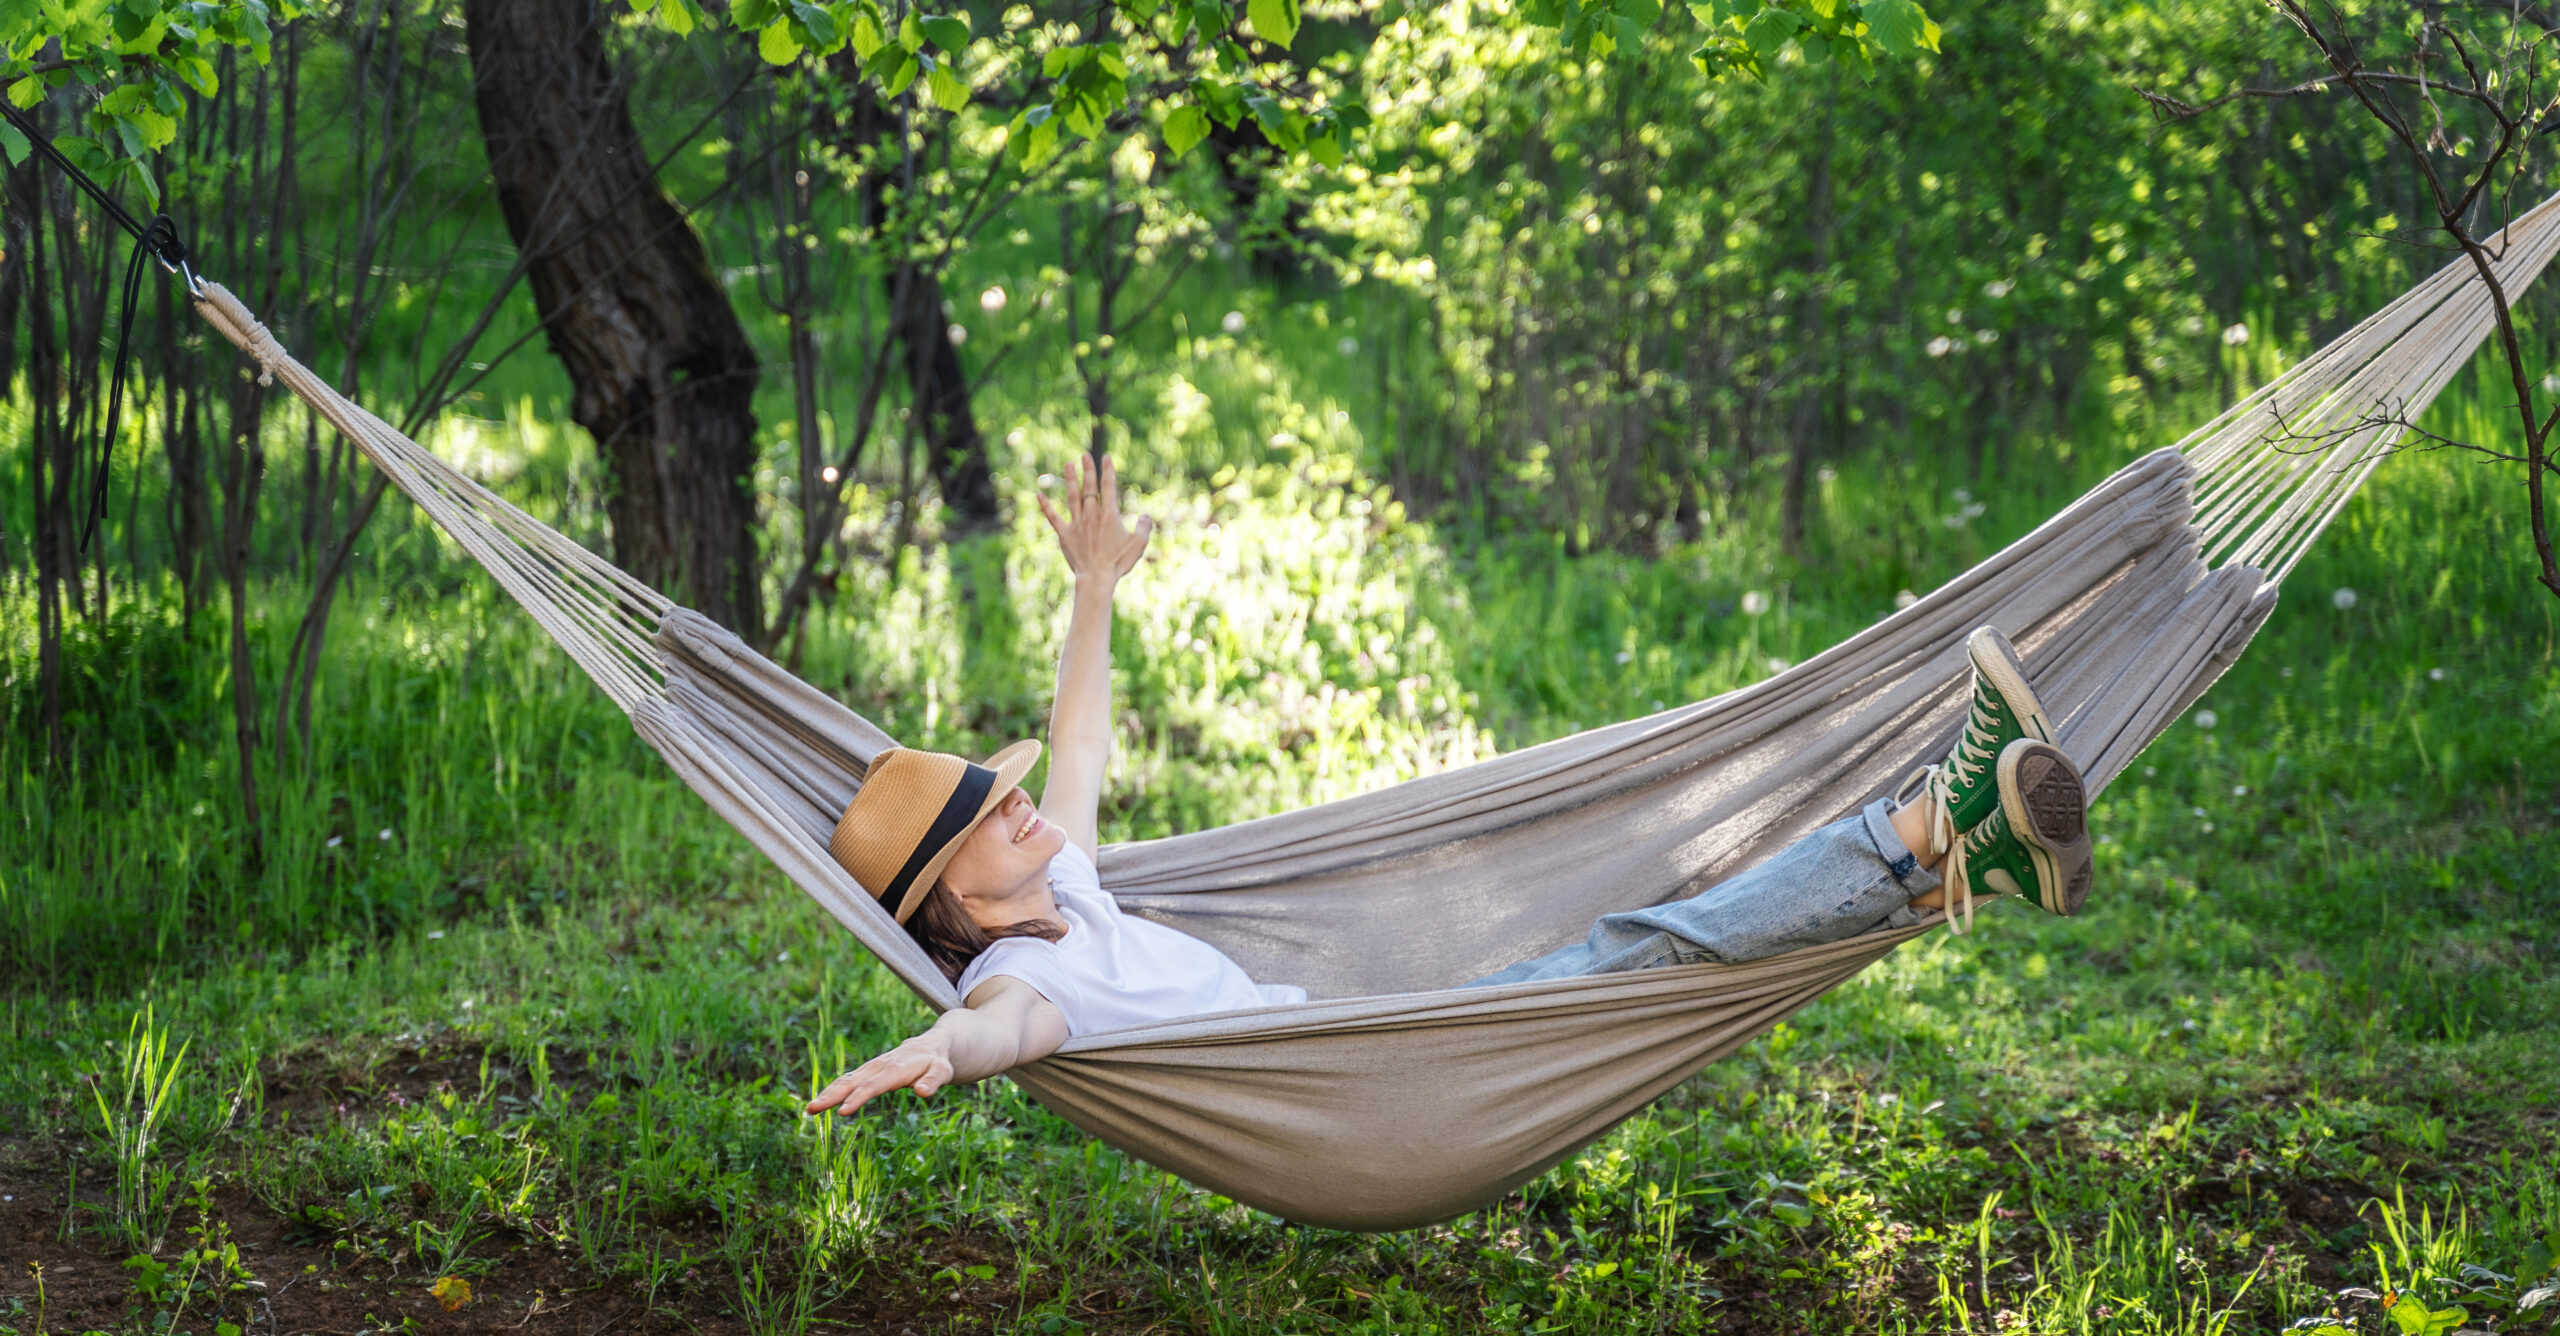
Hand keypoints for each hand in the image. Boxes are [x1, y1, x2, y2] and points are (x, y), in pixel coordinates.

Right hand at [803, 1035, 955, 1115]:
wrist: (934, 1044)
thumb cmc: (938, 1062)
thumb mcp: (943, 1071)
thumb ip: (933, 1081)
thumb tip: (922, 1092)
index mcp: (896, 1068)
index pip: (874, 1085)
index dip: (858, 1098)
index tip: (842, 1111)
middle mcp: (879, 1066)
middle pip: (852, 1082)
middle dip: (831, 1095)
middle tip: (811, 1110)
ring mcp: (872, 1068)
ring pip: (846, 1080)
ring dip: (827, 1093)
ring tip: (809, 1110)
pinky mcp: (868, 1071)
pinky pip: (848, 1080)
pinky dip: (833, 1090)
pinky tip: (820, 1103)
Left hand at [1037, 452, 1152, 584]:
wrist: (1096, 578)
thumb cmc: (1118, 562)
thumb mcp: (1139, 544)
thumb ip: (1145, 527)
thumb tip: (1146, 516)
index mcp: (1109, 514)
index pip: (1108, 486)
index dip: (1107, 470)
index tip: (1106, 457)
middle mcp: (1091, 514)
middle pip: (1089, 487)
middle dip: (1088, 469)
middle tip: (1085, 455)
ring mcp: (1076, 523)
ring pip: (1072, 496)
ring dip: (1070, 479)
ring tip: (1068, 464)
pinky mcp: (1065, 534)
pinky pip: (1053, 517)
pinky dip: (1046, 506)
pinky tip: (1039, 494)